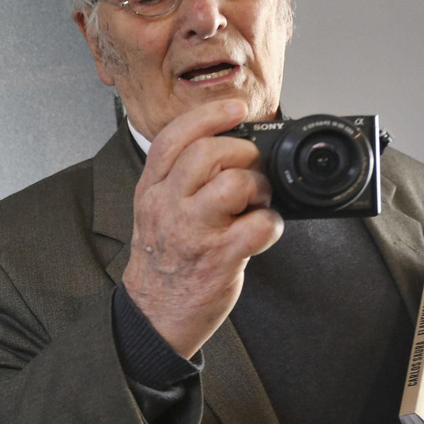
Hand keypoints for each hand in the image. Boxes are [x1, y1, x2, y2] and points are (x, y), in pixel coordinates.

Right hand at [122, 100, 284, 358]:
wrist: (153, 314)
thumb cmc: (162, 263)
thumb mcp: (154, 213)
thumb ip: (178, 180)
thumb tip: (225, 149)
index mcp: (151, 191)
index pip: (173, 138)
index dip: (209, 115)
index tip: (236, 109)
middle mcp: (168, 207)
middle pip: (209, 153)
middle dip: (244, 152)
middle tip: (252, 168)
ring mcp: (193, 232)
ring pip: (236, 183)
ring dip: (260, 187)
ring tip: (257, 202)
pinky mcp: (219, 258)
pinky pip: (260, 226)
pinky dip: (273, 224)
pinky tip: (264, 231)